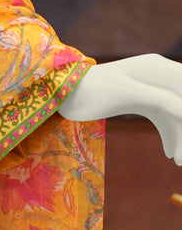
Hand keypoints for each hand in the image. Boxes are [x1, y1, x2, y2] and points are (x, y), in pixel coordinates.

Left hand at [58, 54, 181, 163]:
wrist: (59, 92)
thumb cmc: (89, 90)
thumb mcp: (126, 94)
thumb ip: (160, 99)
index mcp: (155, 68)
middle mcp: (157, 74)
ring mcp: (149, 87)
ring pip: (176, 114)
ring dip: (181, 135)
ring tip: (179, 161)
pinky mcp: (140, 99)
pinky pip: (165, 118)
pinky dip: (171, 135)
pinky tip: (171, 155)